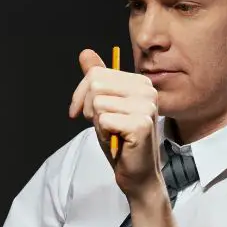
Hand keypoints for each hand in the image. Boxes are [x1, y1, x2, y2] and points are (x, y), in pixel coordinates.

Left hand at [69, 48, 163, 201]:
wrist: (137, 174)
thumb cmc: (120, 141)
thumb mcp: (104, 105)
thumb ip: (97, 79)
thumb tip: (85, 53)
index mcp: (140, 82)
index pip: (96, 73)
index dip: (80, 95)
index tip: (79, 112)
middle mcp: (147, 90)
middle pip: (95, 85)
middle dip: (88, 108)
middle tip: (102, 125)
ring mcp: (146, 106)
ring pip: (98, 102)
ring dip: (97, 123)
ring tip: (112, 133)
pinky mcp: (141, 124)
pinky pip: (104, 119)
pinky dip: (104, 133)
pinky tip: (118, 141)